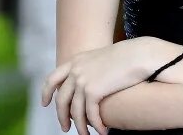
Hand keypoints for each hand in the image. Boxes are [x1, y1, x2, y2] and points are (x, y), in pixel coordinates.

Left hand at [42, 39, 158, 134]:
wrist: (137, 55)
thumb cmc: (125, 57)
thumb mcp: (100, 59)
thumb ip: (89, 69)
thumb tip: (87, 85)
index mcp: (75, 61)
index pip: (53, 77)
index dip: (46, 92)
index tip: (45, 103)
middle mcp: (76, 70)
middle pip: (61, 99)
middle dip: (62, 116)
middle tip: (65, 127)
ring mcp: (83, 80)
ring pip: (75, 111)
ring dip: (80, 126)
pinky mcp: (93, 90)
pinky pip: (90, 114)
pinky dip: (96, 125)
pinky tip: (102, 131)